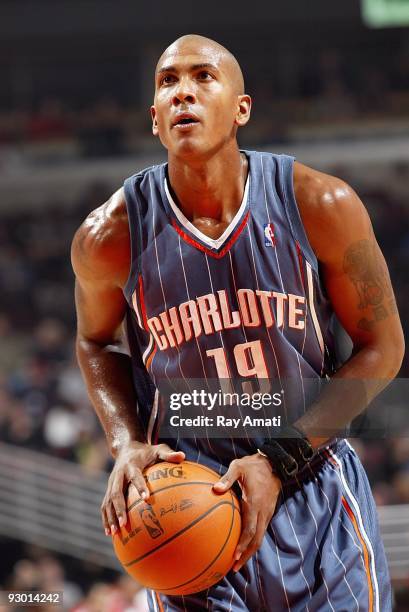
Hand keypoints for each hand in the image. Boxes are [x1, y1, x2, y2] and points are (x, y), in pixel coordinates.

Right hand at [101, 441, 184, 535]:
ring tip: (114, 533)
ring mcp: (111, 483)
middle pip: (115, 492)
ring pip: (107, 501)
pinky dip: (106, 518)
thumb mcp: (158, 449)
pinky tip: (109, 533)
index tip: (146, 499)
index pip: (135, 476)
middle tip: (124, 523)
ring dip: (110, 517)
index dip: (140, 487)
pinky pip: (105, 505)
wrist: (126, 449)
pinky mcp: (108, 489)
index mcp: (131, 465)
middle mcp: (118, 474)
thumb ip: (168, 454)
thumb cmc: (146, 452)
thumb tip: (183, 456)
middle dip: (119, 509)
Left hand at [213, 453, 280, 571]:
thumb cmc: (253, 465)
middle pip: (256, 540)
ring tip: (237, 561)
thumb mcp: (238, 466)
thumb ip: (227, 478)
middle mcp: (263, 512)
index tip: (234, 555)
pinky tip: (243, 544)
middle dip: (246, 555)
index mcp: (255, 503)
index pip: (250, 530)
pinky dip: (252, 541)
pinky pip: (260, 531)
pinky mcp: (267, 512)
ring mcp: (267, 513)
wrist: (274, 464)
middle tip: (234, 567)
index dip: (243, 544)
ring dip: (249, 551)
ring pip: (260, 538)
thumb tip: (215, 489)